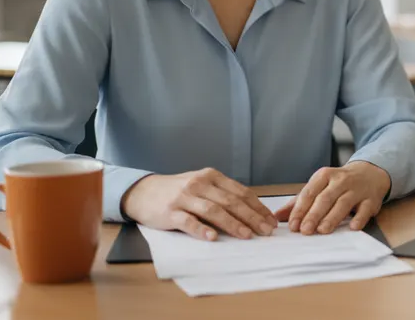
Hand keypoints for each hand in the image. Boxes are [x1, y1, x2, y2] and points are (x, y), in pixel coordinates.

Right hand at [121, 168, 277, 240]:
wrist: (143, 192)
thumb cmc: (178, 191)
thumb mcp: (202, 185)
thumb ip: (222, 194)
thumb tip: (251, 211)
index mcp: (212, 176)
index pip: (240, 192)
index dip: (257, 207)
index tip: (271, 220)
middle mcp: (200, 184)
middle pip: (231, 202)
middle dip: (251, 217)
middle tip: (266, 231)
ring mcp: (184, 197)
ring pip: (213, 211)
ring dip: (232, 224)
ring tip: (247, 235)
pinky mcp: (170, 212)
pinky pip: (188, 221)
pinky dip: (201, 230)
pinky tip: (212, 238)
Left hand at [274, 161, 390, 234]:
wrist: (370, 173)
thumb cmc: (339, 183)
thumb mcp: (319, 187)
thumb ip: (299, 202)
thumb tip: (277, 217)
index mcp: (324, 176)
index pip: (309, 193)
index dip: (300, 210)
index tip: (292, 225)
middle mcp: (340, 180)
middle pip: (325, 198)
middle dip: (314, 215)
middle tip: (305, 230)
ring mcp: (357, 189)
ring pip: (343, 203)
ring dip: (332, 217)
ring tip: (323, 230)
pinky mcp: (371, 199)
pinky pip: (365, 209)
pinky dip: (359, 218)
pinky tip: (352, 227)